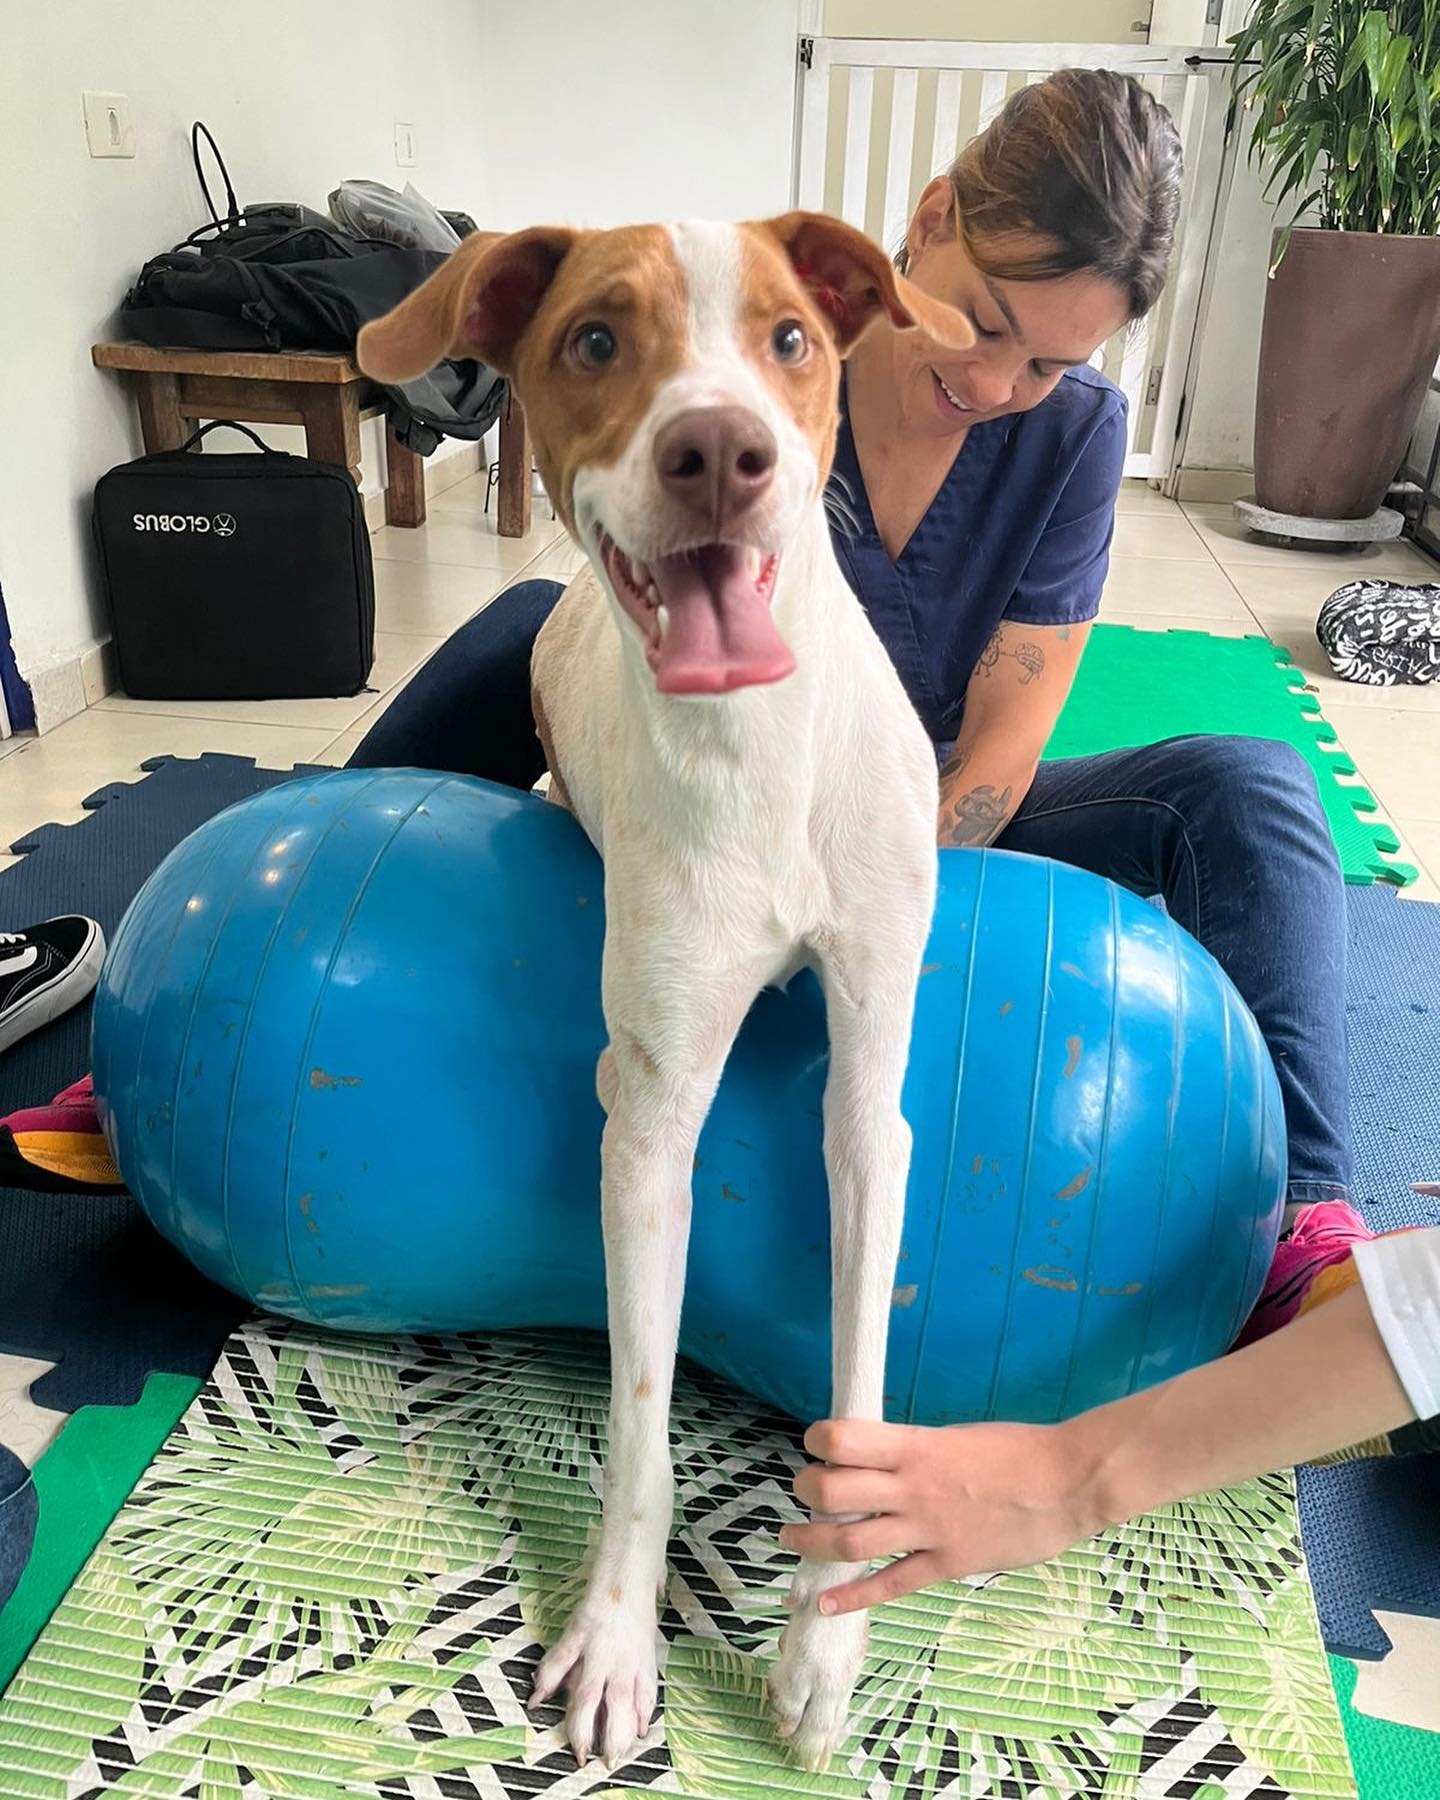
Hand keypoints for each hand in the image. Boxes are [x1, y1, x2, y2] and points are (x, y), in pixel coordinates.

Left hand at [780, 1417, 1111, 1615]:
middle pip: (834, 1491)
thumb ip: (915, 1450)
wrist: (1067, 1482)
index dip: (818, 1441)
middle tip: (802, 1489)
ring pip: (851, 1540)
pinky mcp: (946, 1564)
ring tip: (790, 1538)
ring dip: (811, 1540)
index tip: (815, 1445)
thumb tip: (879, 1459)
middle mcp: (912, 1487)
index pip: (843, 1439)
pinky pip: (890, 1584)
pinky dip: (853, 1596)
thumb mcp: (955, 1435)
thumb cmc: (1016, 1449)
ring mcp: (927, 1530)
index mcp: (915, 1445)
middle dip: (806, 1489)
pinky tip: (824, 1603)